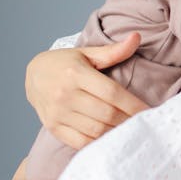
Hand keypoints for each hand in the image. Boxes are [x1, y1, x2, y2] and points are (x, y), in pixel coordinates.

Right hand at [25, 32, 148, 149]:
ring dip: (116, 132)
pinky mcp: (53, 127)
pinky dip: (99, 142)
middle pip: (106, 114)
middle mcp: (65, 94)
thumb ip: (113, 51)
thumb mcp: (86, 54)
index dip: (133, 104)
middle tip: (143, 123)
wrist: (32, 75)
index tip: (148, 111)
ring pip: (95, 130)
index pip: (111, 93)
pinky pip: (81, 141)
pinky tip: (110, 137)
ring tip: (130, 131)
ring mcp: (57, 113)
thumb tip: (136, 37)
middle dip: (128, 120)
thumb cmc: (64, 63)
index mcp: (75, 74)